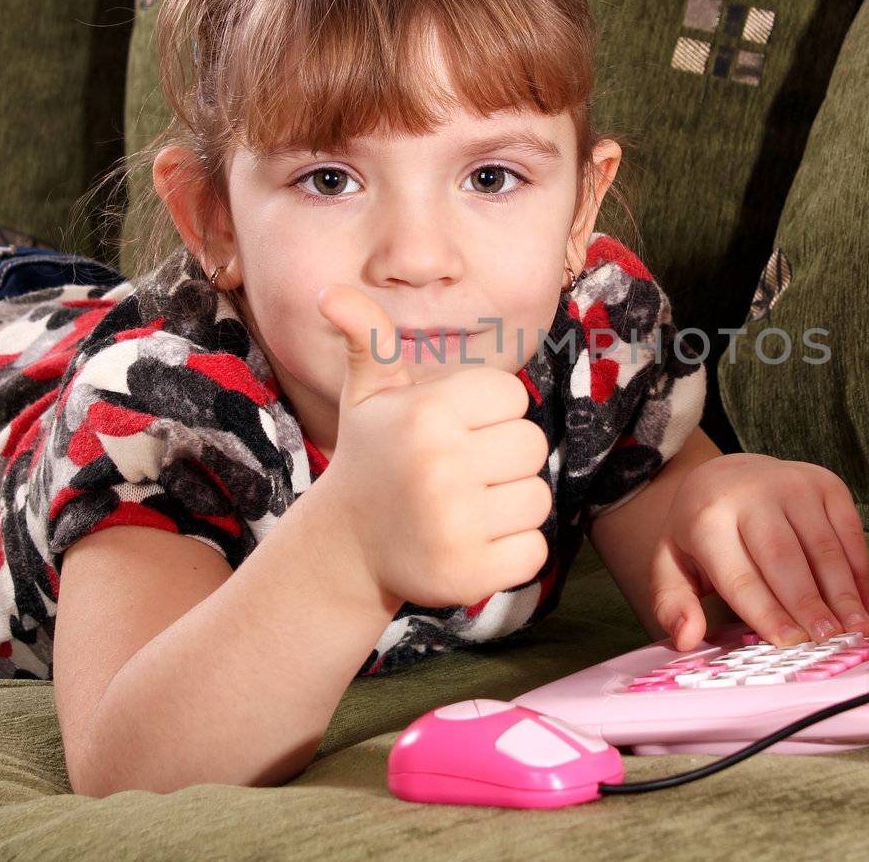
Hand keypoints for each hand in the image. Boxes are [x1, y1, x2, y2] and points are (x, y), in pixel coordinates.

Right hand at [309, 284, 551, 609]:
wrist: (345, 547)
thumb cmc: (373, 456)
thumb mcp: (368, 394)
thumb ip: (368, 338)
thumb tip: (331, 294)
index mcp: (427, 414)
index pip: (513, 396)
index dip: (490, 413)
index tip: (455, 431)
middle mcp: (440, 466)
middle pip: (532, 446)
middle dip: (504, 459)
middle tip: (461, 473)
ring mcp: (455, 524)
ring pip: (537, 499)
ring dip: (511, 506)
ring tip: (465, 508)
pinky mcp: (468, 574)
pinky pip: (534, 551)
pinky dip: (512, 551)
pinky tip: (472, 544)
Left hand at [650, 453, 868, 650]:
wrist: (728, 475)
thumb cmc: (701, 531)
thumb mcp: (671, 563)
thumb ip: (673, 604)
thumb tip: (687, 638)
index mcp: (707, 518)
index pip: (741, 576)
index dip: (767, 612)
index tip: (789, 643)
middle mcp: (752, 494)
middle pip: (785, 559)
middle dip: (809, 604)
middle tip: (828, 641)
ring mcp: (793, 484)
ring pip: (823, 547)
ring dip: (842, 591)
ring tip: (855, 629)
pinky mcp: (825, 484)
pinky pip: (848, 531)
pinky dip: (857, 570)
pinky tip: (860, 602)